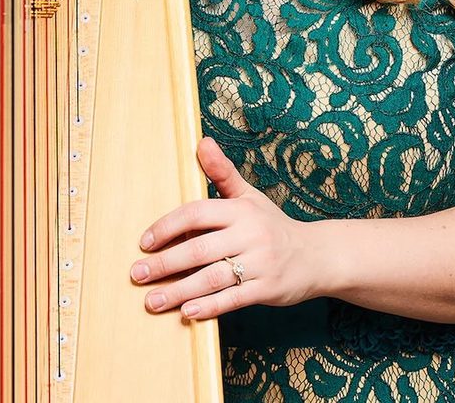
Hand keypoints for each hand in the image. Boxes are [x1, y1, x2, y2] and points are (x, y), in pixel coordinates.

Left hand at [130, 136, 315, 319]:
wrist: (316, 256)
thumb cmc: (272, 225)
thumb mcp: (249, 197)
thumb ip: (222, 173)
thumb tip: (201, 142)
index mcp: (240, 210)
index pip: (197, 213)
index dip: (168, 226)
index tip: (145, 242)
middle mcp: (249, 234)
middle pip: (199, 248)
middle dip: (165, 263)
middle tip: (137, 274)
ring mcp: (259, 263)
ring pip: (212, 277)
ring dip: (179, 291)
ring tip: (152, 301)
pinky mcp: (266, 289)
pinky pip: (233, 300)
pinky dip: (209, 307)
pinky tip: (187, 312)